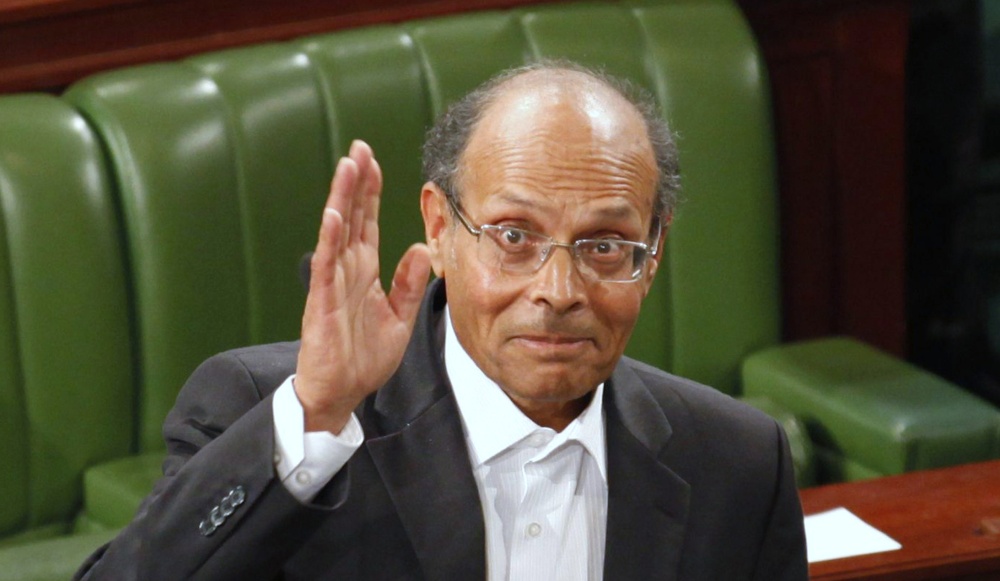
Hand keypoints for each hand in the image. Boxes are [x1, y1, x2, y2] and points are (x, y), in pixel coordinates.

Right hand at [295, 140, 430, 432]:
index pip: (368, 222)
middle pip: (352, 216)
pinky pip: (326, 265)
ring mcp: (333, 283)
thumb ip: (408, 284)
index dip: (371, 191)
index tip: (373, 160)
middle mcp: (347, 270)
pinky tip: (334, 214)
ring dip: (342, 198)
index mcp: (365, 272)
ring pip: (338, 232)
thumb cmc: (364, 358)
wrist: (342, 393)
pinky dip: (330, 239)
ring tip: (347, 166)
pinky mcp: (323, 302)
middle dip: (356, 182)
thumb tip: (419, 249)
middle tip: (360, 147)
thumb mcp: (399, 318)